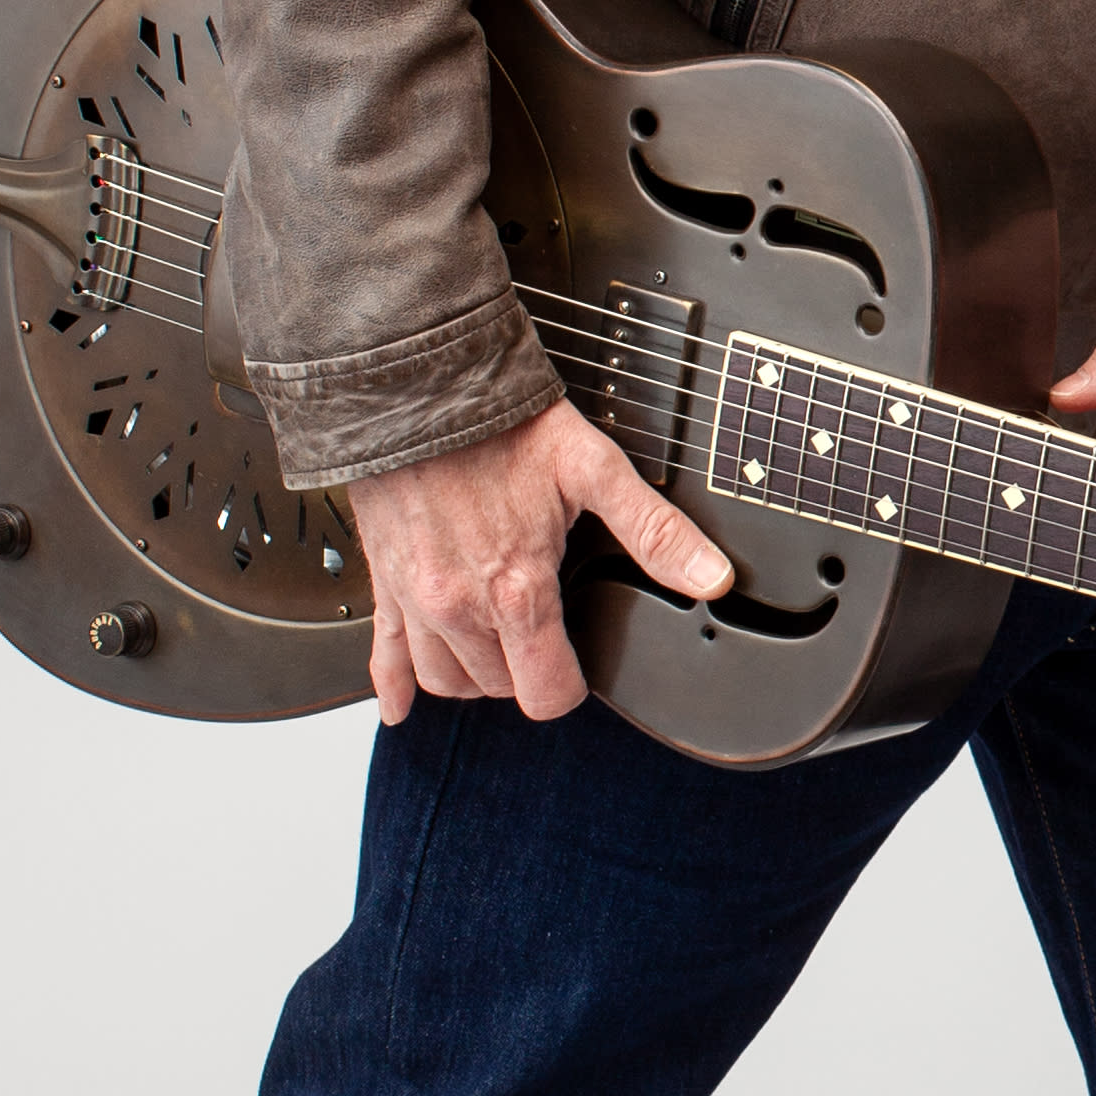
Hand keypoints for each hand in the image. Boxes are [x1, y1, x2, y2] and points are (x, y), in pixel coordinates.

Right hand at [349, 399, 731, 723]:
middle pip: (500, 688)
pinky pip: (385, 659)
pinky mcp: (387, 584)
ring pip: (447, 681)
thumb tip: (710, 577)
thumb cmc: (500, 424)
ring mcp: (418, 600)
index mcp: (517, 590)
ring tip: (499, 651)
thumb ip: (653, 532)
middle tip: (545, 639)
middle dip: (527, 673)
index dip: (571, 686)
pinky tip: (405, 707)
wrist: (418, 387)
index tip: (579, 666)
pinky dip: (397, 687)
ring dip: (475, 675)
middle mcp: (461, 607)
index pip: (547, 694)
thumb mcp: (593, 468)